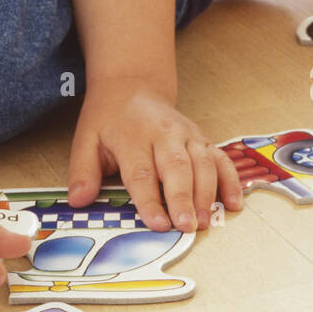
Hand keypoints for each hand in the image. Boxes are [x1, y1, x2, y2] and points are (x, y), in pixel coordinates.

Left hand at [67, 81, 242, 231]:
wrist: (132, 85)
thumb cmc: (108, 119)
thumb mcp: (86, 139)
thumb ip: (83, 171)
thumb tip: (79, 200)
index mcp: (132, 137)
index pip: (141, 172)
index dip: (150, 200)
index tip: (158, 224)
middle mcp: (164, 134)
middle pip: (176, 168)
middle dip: (183, 198)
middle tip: (187, 226)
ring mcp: (187, 135)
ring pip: (202, 163)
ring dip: (207, 193)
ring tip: (206, 221)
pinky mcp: (203, 138)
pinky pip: (221, 159)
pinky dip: (231, 181)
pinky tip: (233, 204)